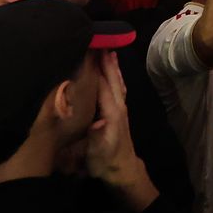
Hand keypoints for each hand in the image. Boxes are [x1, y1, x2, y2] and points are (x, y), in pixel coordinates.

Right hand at [85, 52, 143, 184]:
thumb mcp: (97, 153)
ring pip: (117, 82)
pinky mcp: (119, 113)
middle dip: (106, 60)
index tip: (90, 49)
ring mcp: (120, 109)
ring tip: (108, 50)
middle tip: (100, 40)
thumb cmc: (105, 162)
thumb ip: (97, 135)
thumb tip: (99, 119)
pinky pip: (118, 88)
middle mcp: (118, 106)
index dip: (97, 66)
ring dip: (113, 66)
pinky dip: (115, 76)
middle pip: (112, 78)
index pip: (103, 84)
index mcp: (111, 112)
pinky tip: (113, 71)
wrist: (122, 172)